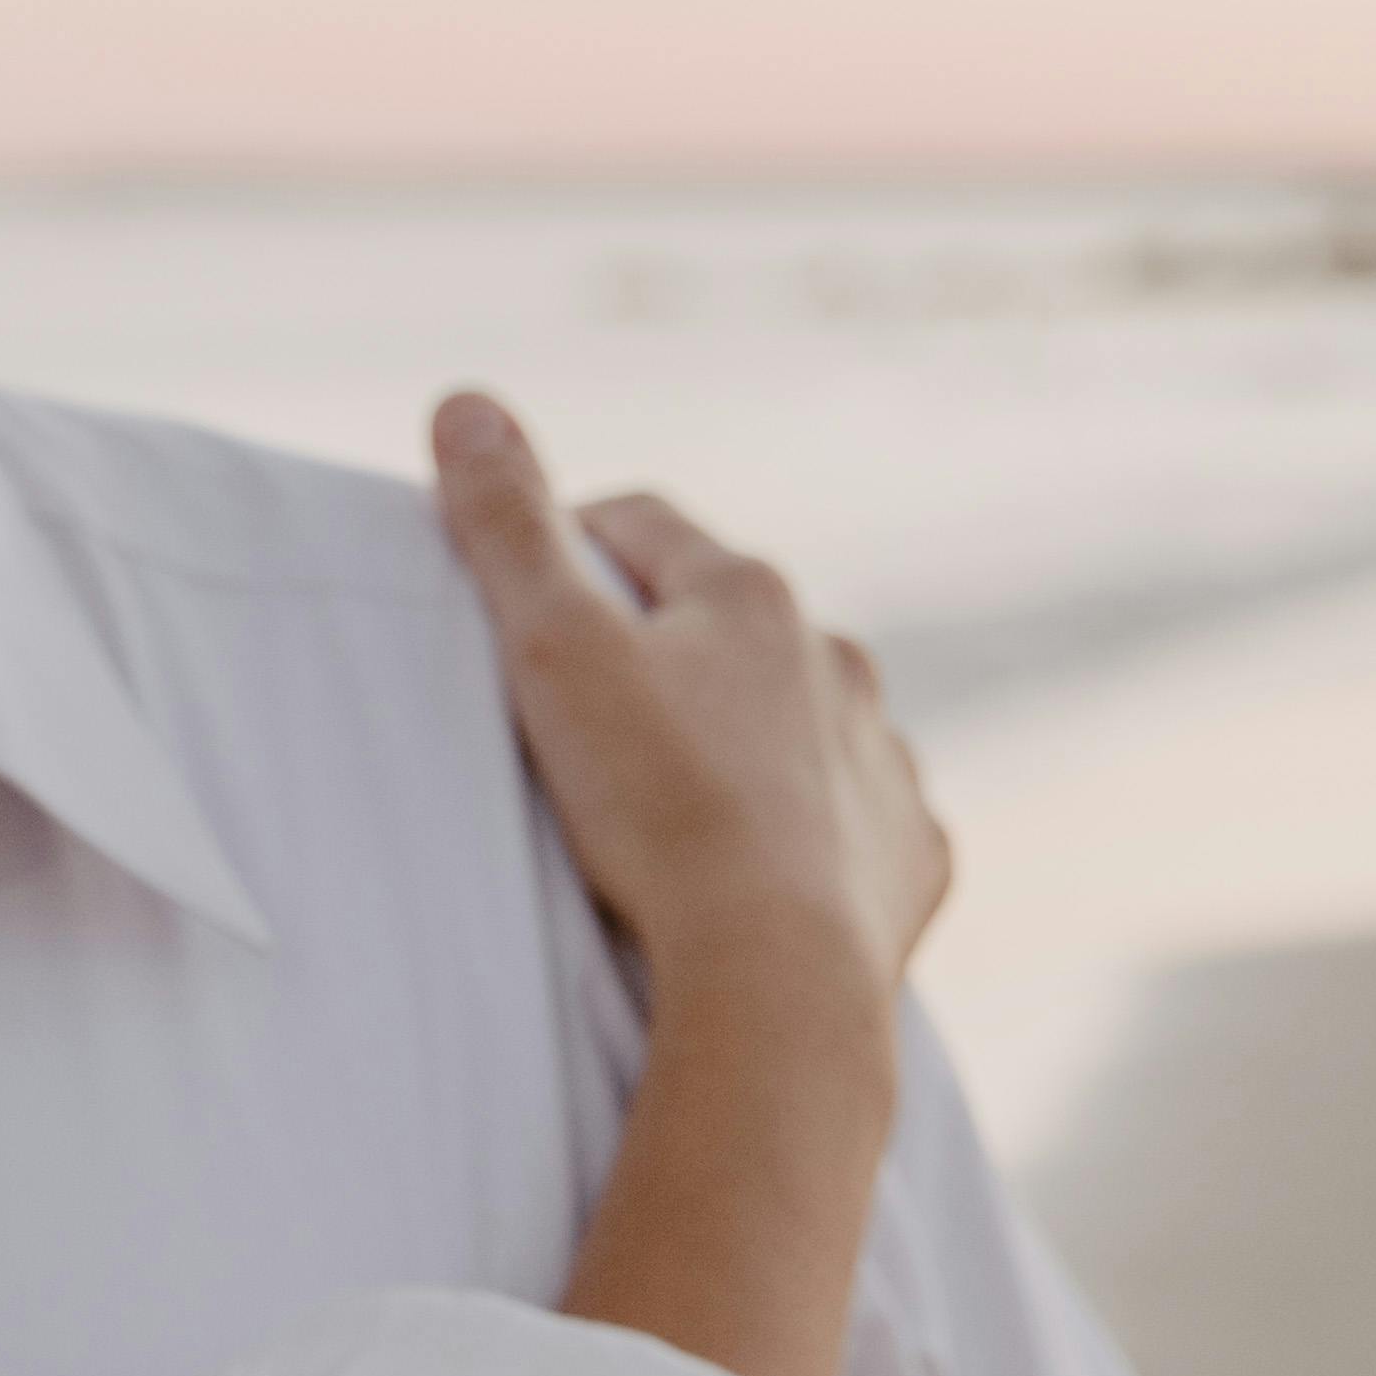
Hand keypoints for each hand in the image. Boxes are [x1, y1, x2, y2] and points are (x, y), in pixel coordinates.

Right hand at [432, 399, 946, 1007]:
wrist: (777, 973)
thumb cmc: (658, 805)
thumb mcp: (552, 649)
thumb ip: (507, 525)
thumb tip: (466, 402)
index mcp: (748, 595)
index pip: (640, 526)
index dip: (568, 546)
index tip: (523, 594)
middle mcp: (835, 659)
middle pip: (728, 621)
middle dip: (664, 646)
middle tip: (587, 708)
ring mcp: (882, 757)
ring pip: (803, 718)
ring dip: (748, 735)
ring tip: (676, 799)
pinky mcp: (909, 854)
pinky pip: (861, 819)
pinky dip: (815, 828)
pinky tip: (766, 871)